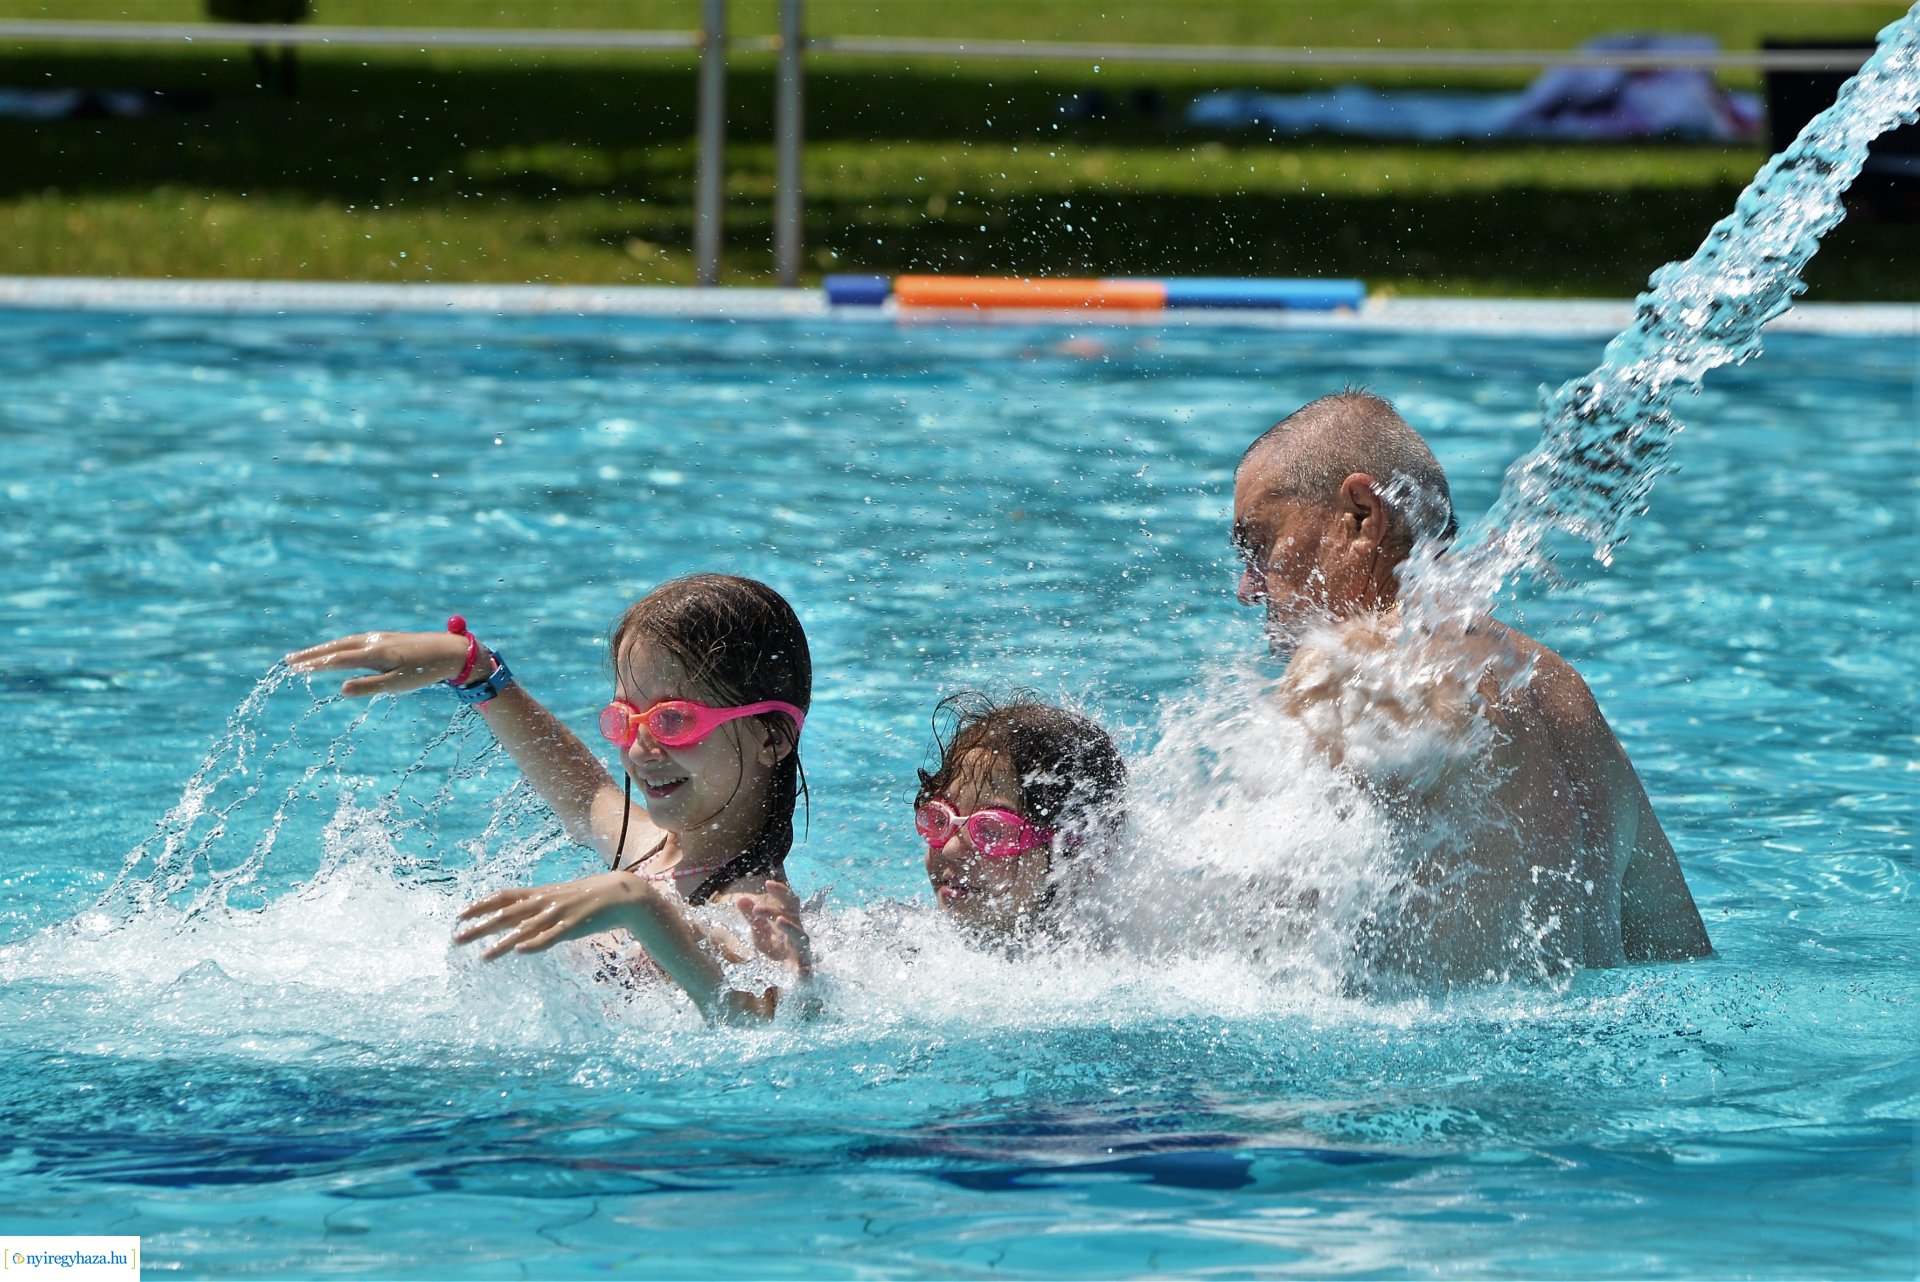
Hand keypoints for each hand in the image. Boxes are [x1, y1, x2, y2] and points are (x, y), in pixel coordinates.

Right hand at [285, 628, 481, 697]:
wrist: (450, 651)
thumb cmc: (424, 672)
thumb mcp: (398, 685)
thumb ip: (369, 687)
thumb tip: (341, 690)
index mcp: (374, 653)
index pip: (337, 660)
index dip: (315, 665)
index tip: (294, 669)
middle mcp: (373, 641)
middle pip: (335, 647)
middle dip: (311, 655)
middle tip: (288, 662)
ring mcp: (379, 638)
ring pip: (344, 642)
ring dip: (323, 649)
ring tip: (304, 657)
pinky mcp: (385, 638)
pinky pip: (354, 641)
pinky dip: (338, 646)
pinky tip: (334, 651)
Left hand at [454, 872, 643, 960]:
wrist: (620, 894)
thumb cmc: (586, 898)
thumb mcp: (557, 897)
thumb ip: (536, 905)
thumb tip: (515, 914)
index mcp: (539, 894)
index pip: (502, 897)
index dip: (480, 905)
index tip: (459, 915)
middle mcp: (544, 902)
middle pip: (505, 915)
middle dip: (479, 927)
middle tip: (457, 939)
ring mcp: (557, 914)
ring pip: (523, 930)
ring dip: (501, 944)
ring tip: (482, 957)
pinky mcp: (572, 926)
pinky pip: (550, 937)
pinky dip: (535, 944)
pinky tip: (520, 951)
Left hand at [733, 879, 812, 978]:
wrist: (786, 976)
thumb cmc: (776, 951)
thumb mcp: (760, 934)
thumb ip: (752, 918)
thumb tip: (740, 898)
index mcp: (789, 921)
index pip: (789, 902)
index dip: (781, 892)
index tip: (767, 883)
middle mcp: (798, 932)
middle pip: (794, 916)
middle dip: (776, 910)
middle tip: (756, 909)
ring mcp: (802, 950)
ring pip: (801, 936)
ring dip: (791, 928)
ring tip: (779, 921)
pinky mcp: (804, 969)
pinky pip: (806, 967)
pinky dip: (805, 967)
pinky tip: (802, 968)